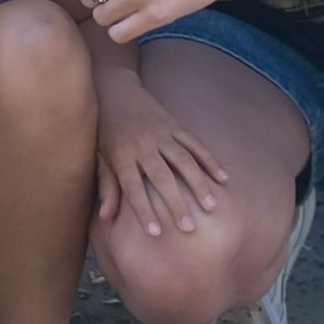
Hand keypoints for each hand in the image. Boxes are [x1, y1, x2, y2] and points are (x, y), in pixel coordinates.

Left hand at [91, 69, 230, 231]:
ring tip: (210, 207)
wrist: (116, 91)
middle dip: (175, 202)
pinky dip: (209, 160)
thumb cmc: (106, 131)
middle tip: (188, 228)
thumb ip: (107, 186)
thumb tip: (106, 217)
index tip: (156, 232)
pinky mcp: (175, 126)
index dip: (144, 210)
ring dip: (198, 183)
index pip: (132, 187)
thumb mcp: (100, 158)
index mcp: (122, 156)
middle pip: (161, 176)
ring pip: (183, 160)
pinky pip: (195, 144)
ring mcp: (161, 134)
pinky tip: (223, 178)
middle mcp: (143, 145)